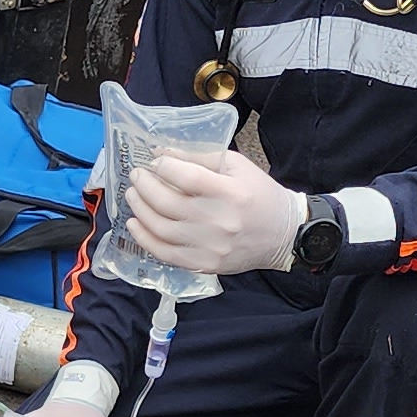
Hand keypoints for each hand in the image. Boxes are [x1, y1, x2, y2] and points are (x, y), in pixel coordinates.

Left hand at [126, 147, 306, 274]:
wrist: (284, 234)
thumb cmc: (259, 195)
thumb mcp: (237, 166)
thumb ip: (199, 158)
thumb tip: (162, 152)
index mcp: (229, 192)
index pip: (185, 177)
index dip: (163, 166)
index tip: (156, 162)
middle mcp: (218, 221)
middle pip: (166, 202)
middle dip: (144, 185)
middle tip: (136, 175)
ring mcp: (210, 246)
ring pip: (160, 228)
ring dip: (139, 209)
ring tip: (133, 195)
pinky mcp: (204, 263)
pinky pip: (165, 253)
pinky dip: (144, 238)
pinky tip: (135, 224)